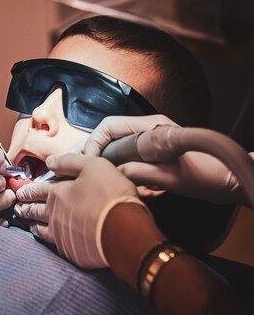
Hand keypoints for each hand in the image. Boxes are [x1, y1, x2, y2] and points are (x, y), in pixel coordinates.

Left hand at [14, 153, 148, 267]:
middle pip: (34, 211)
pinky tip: (51, 241)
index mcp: (58, 194)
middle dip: (25, 208)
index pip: (36, 190)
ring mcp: (61, 235)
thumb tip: (49, 161)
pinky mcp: (72, 252)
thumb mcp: (93, 166)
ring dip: (33, 225)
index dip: (27, 190)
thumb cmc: (111, 194)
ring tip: (29, 224)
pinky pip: (56, 246)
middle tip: (17, 208)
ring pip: (41, 230)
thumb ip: (69, 162)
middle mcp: (54, 215)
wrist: (126, 230)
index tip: (19, 193)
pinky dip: (51, 241)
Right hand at [80, 114, 250, 204]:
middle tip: (87, 174)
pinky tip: (135, 188)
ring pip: (116, 152)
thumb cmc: (207, 175)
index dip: (93, 143)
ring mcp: (149, 143)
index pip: (109, 126)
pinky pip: (127, 162)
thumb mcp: (171, 176)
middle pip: (108, 138)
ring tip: (110, 183)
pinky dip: (125, 175)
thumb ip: (140, 172)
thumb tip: (112, 173)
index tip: (87, 162)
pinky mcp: (151, 156)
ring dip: (111, 168)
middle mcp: (147, 131)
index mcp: (150, 127)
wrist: (228, 182)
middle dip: (97, 157)